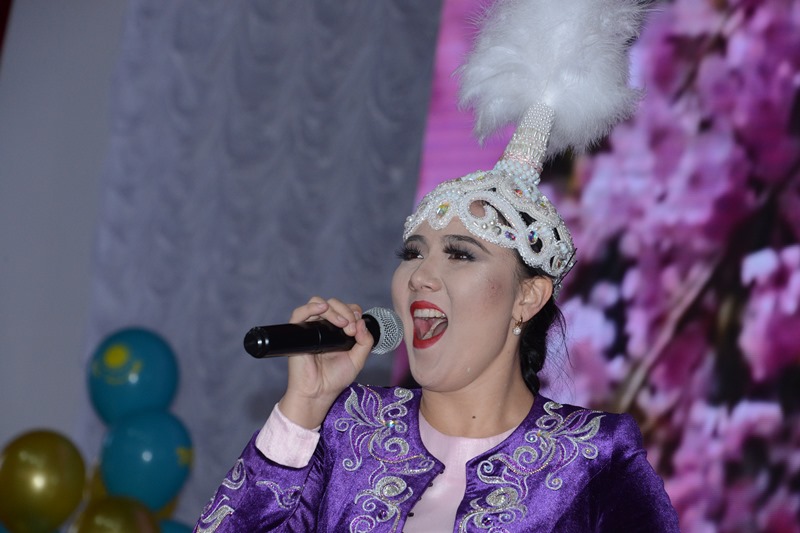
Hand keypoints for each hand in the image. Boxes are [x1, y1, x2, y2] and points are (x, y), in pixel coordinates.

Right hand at [278, 297, 372, 428]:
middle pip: (333, 304)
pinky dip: (311, 307)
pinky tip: (323, 309)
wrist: (318, 393)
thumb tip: (362, 323)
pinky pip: (299, 313)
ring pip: (318, 304)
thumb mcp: (358, 359)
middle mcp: (323, 326)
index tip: (358, 326)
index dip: (353, 312)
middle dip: (346, 312)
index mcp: (337, 330)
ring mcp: (310, 328)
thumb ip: (365, 341)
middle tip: (350, 329)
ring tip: (342, 324)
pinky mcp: (298, 333)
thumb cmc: (335, 379)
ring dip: (334, 310)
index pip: (346, 309)